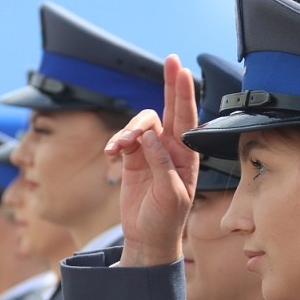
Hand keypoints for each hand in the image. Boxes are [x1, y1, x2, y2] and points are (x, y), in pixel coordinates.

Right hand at [106, 55, 198, 267]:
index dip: (184, 94)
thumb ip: (161, 164)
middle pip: (170, 110)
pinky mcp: (133, 160)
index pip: (187, 119)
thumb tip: (150, 136)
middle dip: (170, 86)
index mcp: (186, 156)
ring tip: (117, 148)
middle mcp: (171, 149)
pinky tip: (112, 154)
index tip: (181, 71)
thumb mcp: (170, 195)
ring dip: (128, 132)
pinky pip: (124, 140)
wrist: (148, 237)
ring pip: (140, 125)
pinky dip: (116, 142)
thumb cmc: (166, 219)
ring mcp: (151, 152)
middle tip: (170, 62)